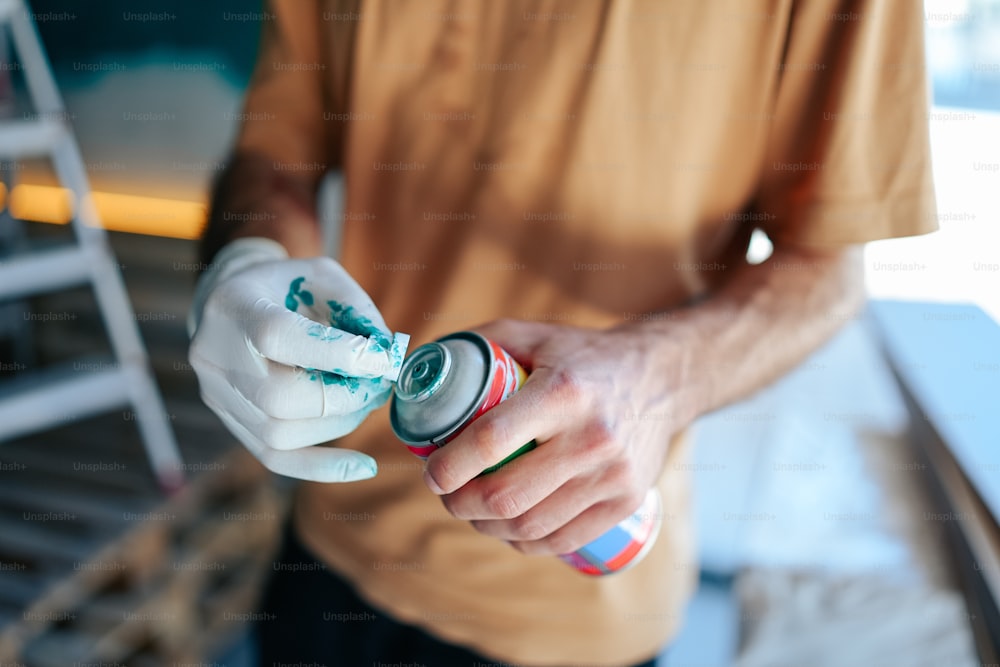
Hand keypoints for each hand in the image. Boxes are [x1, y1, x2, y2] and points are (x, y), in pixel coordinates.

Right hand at [189, 238, 407, 481]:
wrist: (236, 303)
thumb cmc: (287, 287)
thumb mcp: (323, 276)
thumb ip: (356, 310)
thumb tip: (386, 358)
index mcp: (235, 306)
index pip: (278, 336)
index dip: (336, 354)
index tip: (382, 361)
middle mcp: (216, 355)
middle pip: (278, 397)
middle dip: (344, 397)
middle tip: (378, 385)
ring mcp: (218, 395)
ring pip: (280, 434)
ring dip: (340, 423)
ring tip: (366, 400)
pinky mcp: (232, 422)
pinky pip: (275, 458)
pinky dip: (322, 466)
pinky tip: (362, 466)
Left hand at [423, 319, 692, 555]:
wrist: (663, 376)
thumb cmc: (586, 356)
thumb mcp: (535, 334)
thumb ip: (482, 343)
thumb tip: (425, 366)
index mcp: (563, 392)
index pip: (491, 441)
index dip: (449, 466)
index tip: (430, 472)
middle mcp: (592, 437)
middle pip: (507, 496)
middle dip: (460, 504)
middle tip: (447, 494)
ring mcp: (613, 475)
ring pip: (530, 525)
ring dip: (488, 527)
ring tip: (473, 511)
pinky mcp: (627, 500)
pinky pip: (562, 540)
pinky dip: (525, 542)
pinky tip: (509, 528)